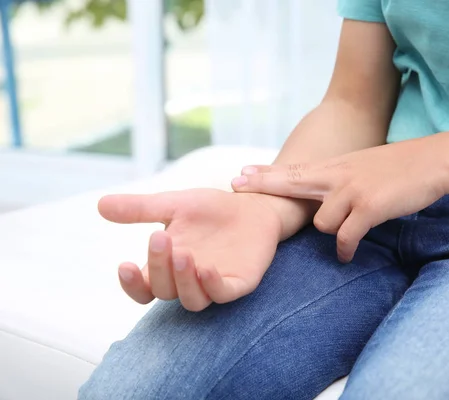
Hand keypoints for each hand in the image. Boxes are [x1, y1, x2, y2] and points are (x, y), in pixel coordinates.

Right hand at [98, 189, 282, 310]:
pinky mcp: (240, 283)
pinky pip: (223, 294)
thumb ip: (140, 208)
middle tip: (160, 238)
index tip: (124, 264)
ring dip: (183, 281)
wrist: (252, 205)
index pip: (143, 288)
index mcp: (167, 266)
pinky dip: (213, 285)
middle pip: (164, 290)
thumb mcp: (173, 204)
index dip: (131, 284)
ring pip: (192, 300)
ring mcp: (214, 284)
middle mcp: (188, 280)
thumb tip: (100, 204)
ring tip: (182, 254)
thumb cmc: (211, 210)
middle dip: (159, 267)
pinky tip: (206, 268)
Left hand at [232, 139, 448, 261]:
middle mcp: (338, 176)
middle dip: (263, 185)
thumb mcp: (362, 166)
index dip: (266, 173)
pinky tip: (346, 256)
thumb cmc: (398, 168)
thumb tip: (322, 194)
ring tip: (346, 235)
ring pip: (321, 222)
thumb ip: (339, 177)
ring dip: (331, 231)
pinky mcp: (368, 207)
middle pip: (291, 181)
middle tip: (236, 185)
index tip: (241, 172)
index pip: (294, 170)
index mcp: (336, 167)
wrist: (431, 161)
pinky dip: (345, 250)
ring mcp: (352, 190)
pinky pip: (345, 237)